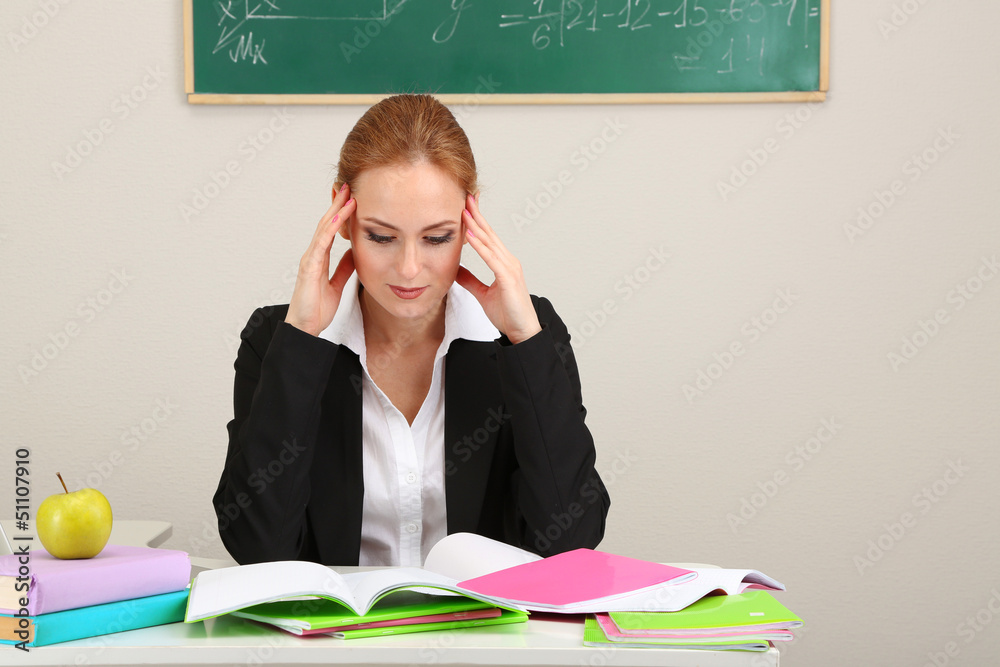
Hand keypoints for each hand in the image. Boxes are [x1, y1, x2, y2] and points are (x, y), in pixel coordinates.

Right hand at [285, 184, 356, 336]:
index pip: (331, 230)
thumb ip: (343, 269)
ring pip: (323, 229)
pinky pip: (321, 245)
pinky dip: (330, 230)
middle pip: (326, 223)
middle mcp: (313, 255)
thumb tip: (353, 254)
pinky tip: (339, 218)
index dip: (341, 213)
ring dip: (336, 211)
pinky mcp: (309, 268)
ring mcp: (310, 260)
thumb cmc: (317, 309)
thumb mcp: (337, 285)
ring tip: (348, 195)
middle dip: (338, 204)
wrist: (306, 329)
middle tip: (349, 186)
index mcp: (320, 258)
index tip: (352, 198)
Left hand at [457, 193, 541, 343]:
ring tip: (464, 210)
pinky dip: (480, 245)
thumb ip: (471, 280)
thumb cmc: (508, 314)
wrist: (522, 331)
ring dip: (476, 225)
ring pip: (490, 242)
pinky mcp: (508, 278)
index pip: (488, 237)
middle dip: (477, 215)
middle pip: (490, 234)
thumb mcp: (483, 294)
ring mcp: (510, 268)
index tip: (466, 206)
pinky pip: (491, 258)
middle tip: (466, 197)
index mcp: (503, 263)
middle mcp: (508, 261)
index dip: (477, 221)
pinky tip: (469, 234)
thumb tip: (456, 269)